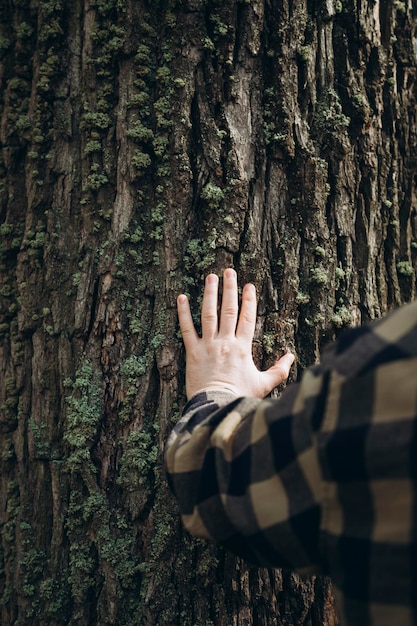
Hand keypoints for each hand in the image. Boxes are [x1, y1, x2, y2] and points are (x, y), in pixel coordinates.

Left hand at [177, 268, 294, 398]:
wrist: (216, 407)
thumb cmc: (240, 397)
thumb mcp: (264, 385)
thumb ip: (279, 370)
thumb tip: (291, 356)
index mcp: (242, 348)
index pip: (247, 318)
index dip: (249, 300)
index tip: (249, 285)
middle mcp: (225, 342)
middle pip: (228, 310)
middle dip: (230, 289)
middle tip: (229, 271)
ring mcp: (208, 345)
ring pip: (208, 314)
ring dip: (209, 294)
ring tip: (210, 277)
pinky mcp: (192, 352)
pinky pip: (187, 329)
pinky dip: (183, 313)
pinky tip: (181, 298)